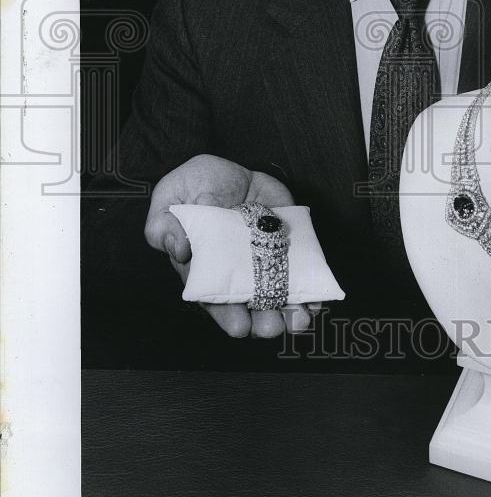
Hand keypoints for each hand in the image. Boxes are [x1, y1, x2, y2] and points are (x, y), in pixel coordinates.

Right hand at [144, 154, 320, 337]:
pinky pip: (301, 269)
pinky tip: (318, 297)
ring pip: (278, 293)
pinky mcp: (285, 245)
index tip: (239, 326)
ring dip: (291, 310)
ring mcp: (263, 259)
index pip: (215, 299)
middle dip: (263, 320)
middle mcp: (236, 271)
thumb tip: (179, 249)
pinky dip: (312, 285)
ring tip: (299, 319)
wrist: (224, 169)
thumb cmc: (189, 187)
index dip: (227, 315)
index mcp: (204, 269)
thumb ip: (165, 227)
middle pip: (250, 304)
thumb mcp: (168, 200)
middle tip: (273, 327)